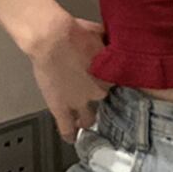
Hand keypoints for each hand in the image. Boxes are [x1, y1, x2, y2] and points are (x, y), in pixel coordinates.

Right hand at [28, 16, 112, 143]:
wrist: (53, 39)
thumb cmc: (77, 32)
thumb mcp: (101, 35)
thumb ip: (109, 43)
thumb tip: (115, 40)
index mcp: (111, 75)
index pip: (118, 84)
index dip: (114, 83)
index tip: (113, 83)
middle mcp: (99, 92)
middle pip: (104, 99)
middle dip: (101, 97)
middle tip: (97, 96)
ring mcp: (79, 103)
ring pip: (89, 118)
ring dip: (88, 119)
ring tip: (88, 122)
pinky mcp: (60, 108)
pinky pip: (67, 128)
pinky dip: (70, 134)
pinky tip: (72, 139)